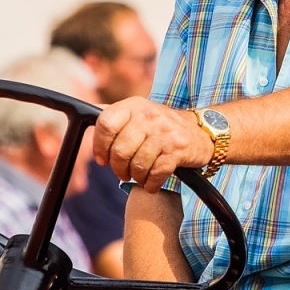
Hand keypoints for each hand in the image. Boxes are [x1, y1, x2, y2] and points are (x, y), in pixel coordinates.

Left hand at [94, 98, 212, 191]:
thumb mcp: (140, 113)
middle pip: (120, 150)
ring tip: (139, 176)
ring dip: (136, 177)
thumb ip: (116, 115)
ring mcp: (165, 132)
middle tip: (123, 173)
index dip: (99, 145)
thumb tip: (87, 117)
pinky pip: (156, 174)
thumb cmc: (163, 127)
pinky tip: (152, 183)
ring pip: (137, 165)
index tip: (102, 159)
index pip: (106, 123)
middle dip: (118, 168)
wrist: (202, 132)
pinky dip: (151, 184)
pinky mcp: (177, 150)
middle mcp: (149, 116)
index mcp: (134, 105)